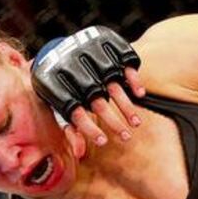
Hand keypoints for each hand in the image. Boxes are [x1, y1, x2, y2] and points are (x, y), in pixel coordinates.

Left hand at [31, 26, 146, 146]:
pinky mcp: (105, 45)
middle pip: (97, 102)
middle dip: (113, 122)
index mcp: (57, 87)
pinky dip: (133, 79)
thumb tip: (80, 154)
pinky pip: (123, 63)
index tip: (104, 142)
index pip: (76, 114)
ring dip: (126, 106)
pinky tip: (140, 95)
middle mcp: (74, 71)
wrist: (57, 49)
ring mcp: (92, 57)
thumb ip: (69, 127)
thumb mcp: (58, 105)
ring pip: (113, 85)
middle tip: (126, 137)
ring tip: (136, 123)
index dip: (90, 130)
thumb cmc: (59, 88)